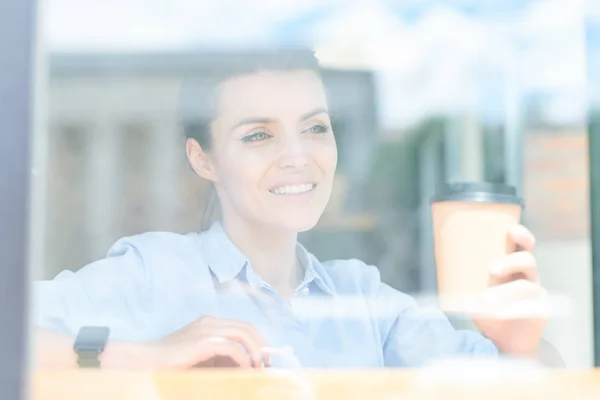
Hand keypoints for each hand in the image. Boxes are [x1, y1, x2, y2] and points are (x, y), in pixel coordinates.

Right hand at [144, 316, 269, 368]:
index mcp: (210, 323)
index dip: (257, 341)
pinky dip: (243, 360)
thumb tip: (246, 367)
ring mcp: (206, 330)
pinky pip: (232, 348)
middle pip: (247, 327)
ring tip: (259, 369)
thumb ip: (220, 359)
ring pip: (243, 334)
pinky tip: (245, 371)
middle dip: (261, 345)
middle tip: (266, 365)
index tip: (264, 360)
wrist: (144, 361)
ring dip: (255, 351)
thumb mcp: (201, 359)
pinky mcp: (202, 342)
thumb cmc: (170, 364)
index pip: (242, 326)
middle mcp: (210, 322)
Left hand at [472, 225, 548, 355]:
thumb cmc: (488, 306)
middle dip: (512, 261)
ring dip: (507, 292)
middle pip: (528, 260)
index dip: (521, 235)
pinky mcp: (539, 311)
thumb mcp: (474, 287)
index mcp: (514, 263)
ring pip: (526, 286)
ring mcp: (535, 293)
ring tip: (487, 300)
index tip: (510, 230)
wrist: (504, 337)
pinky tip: (503, 314)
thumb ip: (464, 273)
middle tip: (492, 269)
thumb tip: (440, 257)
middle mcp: (527, 275)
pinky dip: (515, 310)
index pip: (523, 244)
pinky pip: (531, 308)